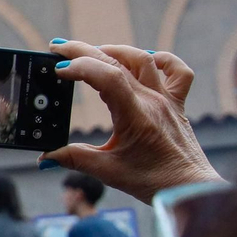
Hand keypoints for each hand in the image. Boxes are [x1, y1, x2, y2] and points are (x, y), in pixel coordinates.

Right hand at [40, 42, 222, 203]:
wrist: (190, 189)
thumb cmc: (153, 181)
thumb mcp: (108, 172)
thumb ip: (74, 159)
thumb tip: (45, 157)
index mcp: (135, 115)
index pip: (107, 77)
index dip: (80, 66)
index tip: (57, 69)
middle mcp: (152, 101)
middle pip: (117, 61)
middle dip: (83, 51)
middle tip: (58, 48)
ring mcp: (167, 99)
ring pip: (143, 59)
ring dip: (115, 51)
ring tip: (92, 53)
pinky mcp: (178, 104)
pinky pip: (177, 71)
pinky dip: (162, 59)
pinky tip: (146, 60)